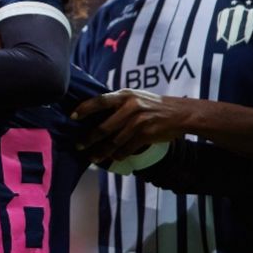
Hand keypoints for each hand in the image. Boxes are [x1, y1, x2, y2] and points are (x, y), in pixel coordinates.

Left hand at [72, 89, 192, 161]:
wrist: (180, 113)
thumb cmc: (152, 105)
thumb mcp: (135, 97)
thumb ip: (117, 103)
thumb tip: (94, 113)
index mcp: (124, 95)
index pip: (99, 101)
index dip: (84, 109)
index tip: (72, 117)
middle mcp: (130, 107)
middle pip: (103, 127)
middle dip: (89, 139)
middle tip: (79, 146)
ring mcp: (138, 122)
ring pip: (114, 141)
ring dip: (102, 152)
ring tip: (93, 157)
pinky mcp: (146, 134)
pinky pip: (127, 148)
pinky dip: (119, 155)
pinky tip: (114, 157)